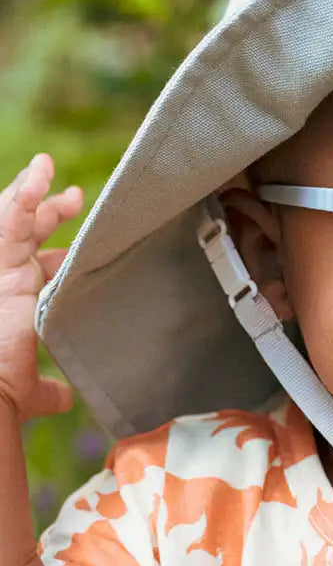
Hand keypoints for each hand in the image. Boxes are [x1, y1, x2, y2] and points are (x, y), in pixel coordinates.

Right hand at [0, 154, 83, 420]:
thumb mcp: (28, 389)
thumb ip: (48, 391)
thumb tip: (63, 400)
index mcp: (13, 298)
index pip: (37, 262)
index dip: (62, 252)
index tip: (91, 243)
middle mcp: (3, 278)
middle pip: (25, 232)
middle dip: (48, 209)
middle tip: (75, 198)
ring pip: (12, 217)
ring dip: (31, 191)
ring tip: (45, 166)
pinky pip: (9, 217)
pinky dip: (24, 194)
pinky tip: (40, 174)